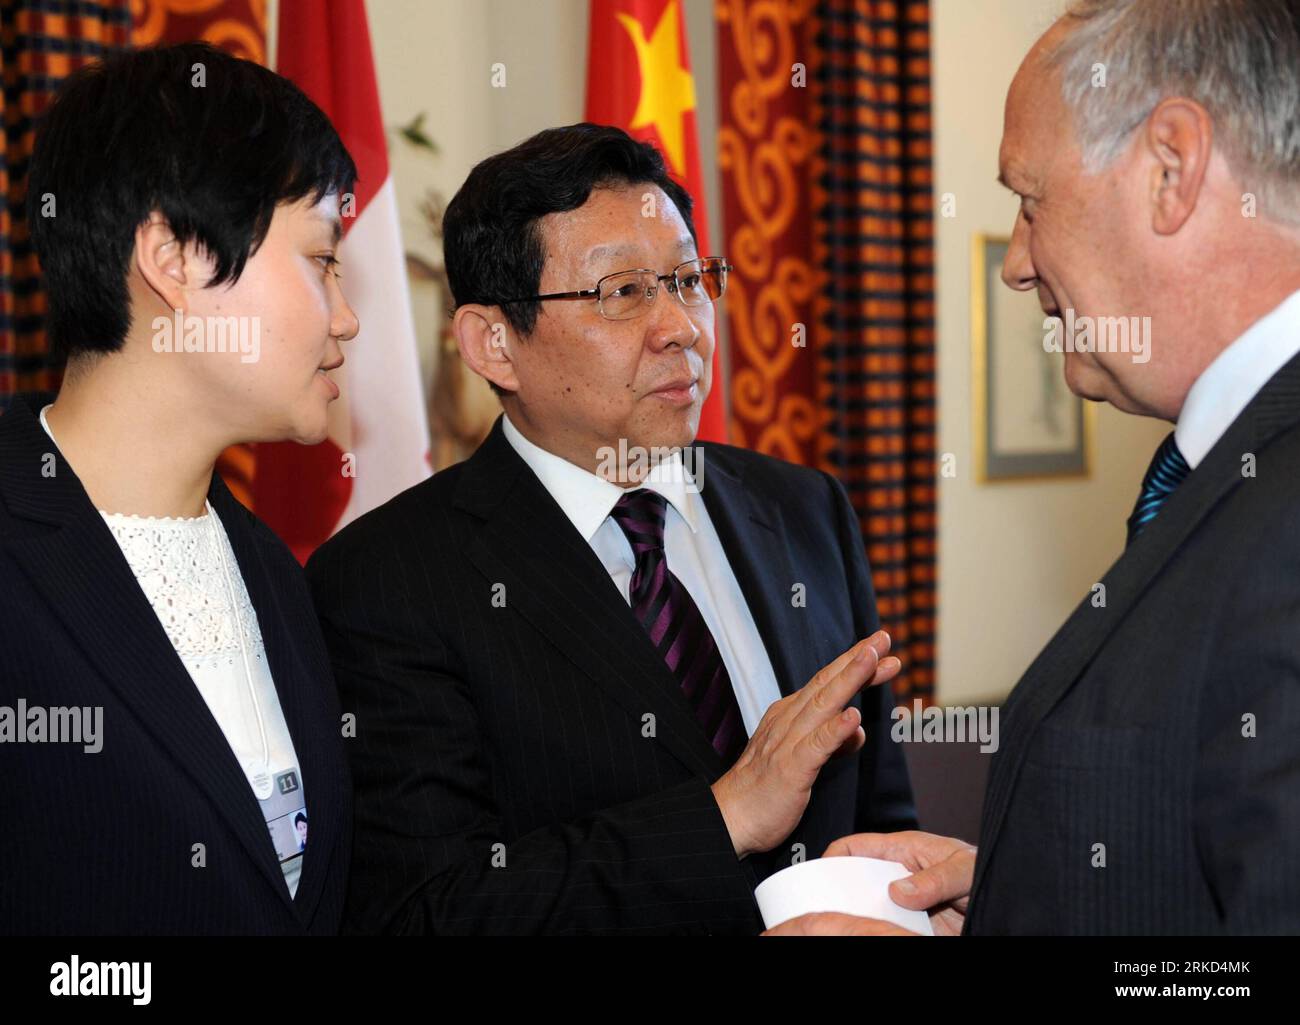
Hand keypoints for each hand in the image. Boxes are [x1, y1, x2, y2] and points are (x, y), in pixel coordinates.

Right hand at [710, 631, 900, 858]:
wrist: (729, 819)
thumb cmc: (765, 791)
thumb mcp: (803, 758)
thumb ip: (832, 740)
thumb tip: (858, 727)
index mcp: (789, 716)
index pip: (826, 683)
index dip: (853, 663)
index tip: (878, 647)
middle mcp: (788, 721)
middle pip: (827, 684)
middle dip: (856, 659)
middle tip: (882, 638)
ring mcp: (788, 743)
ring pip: (823, 705)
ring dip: (849, 680)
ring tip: (871, 659)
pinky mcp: (791, 769)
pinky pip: (817, 746)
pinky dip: (835, 730)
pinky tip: (854, 717)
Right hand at [762, 831, 975, 935]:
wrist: (1016, 902)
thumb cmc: (989, 870)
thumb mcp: (966, 867)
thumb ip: (935, 876)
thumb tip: (899, 889)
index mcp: (904, 849)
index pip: (855, 847)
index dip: (832, 857)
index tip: (817, 877)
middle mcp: (899, 876)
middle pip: (856, 882)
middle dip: (840, 892)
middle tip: (825, 908)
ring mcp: (905, 903)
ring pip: (869, 910)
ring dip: (860, 917)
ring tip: (844, 927)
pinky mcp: (914, 927)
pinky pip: (887, 930)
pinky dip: (878, 933)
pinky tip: (872, 936)